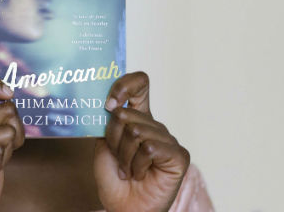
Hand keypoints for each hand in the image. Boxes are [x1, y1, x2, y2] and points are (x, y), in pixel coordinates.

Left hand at [93, 72, 189, 211]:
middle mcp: (154, 125)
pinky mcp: (178, 155)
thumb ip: (109, 121)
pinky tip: (141, 174)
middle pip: (126, 114)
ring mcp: (168, 139)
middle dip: (113, 140)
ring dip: (124, 156)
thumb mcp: (104, 144)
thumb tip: (114, 104)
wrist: (123, 206)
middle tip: (118, 159)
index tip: (109, 103)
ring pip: (136, 132)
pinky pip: (150, 148)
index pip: (139, 84)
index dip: (124, 86)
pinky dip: (138, 165)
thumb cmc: (114, 177)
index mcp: (138, 117)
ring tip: (128, 169)